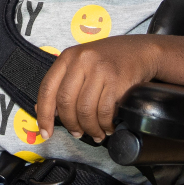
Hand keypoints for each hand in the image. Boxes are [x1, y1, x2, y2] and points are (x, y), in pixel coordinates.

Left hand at [35, 36, 159, 143]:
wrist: (140, 50)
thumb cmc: (108, 60)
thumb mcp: (81, 63)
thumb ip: (63, 83)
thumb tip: (43, 110)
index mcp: (68, 57)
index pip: (48, 88)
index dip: (44, 114)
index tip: (44, 131)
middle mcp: (82, 61)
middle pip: (66, 102)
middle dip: (70, 123)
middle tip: (76, 133)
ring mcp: (100, 71)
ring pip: (86, 110)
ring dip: (90, 128)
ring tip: (95, 133)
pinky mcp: (117, 82)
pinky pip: (105, 112)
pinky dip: (105, 125)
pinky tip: (108, 127)